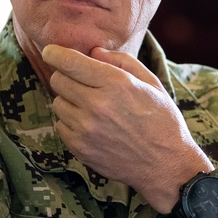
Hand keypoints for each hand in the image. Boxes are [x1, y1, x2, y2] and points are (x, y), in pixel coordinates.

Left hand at [42, 44, 210, 210]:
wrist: (166, 165)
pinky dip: (70, 122)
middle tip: (79, 81)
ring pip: (57, 103)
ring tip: (89, 106)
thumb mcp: (151, 83)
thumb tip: (93, 52)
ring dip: (68, 100)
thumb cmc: (162, 121)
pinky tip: (90, 125)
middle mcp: (98, 105)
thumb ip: (122, 62)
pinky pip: (60, 126)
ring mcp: (86, 129)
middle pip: (58, 80)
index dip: (55, 53)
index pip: (69, 62)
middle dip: (65, 76)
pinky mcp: (80, 148)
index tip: (51, 52)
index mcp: (117, 84)